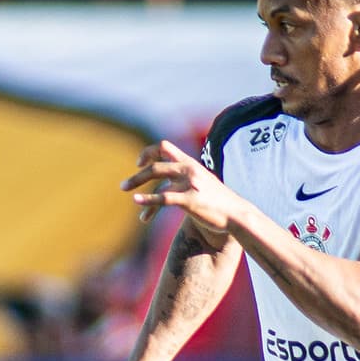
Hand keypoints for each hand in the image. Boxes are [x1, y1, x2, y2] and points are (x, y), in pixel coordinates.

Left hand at [121, 140, 239, 239]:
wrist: (236, 214)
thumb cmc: (218, 201)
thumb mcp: (204, 181)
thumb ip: (188, 177)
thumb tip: (173, 179)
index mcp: (191, 163)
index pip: (165, 147)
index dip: (149, 153)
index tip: (139, 163)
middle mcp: (189, 169)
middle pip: (156, 165)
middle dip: (137, 176)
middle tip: (123, 187)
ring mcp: (189, 184)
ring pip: (157, 179)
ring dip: (138, 185)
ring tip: (129, 195)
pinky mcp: (190, 200)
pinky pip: (163, 198)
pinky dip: (148, 200)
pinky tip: (138, 203)